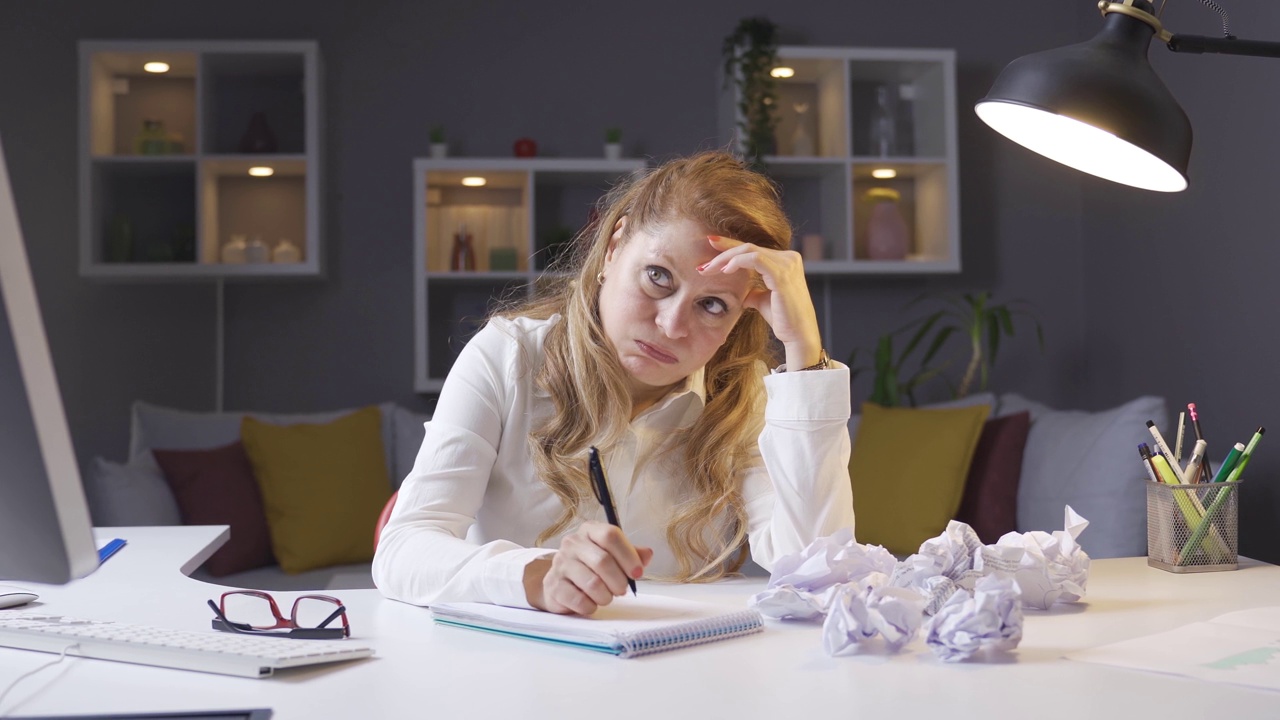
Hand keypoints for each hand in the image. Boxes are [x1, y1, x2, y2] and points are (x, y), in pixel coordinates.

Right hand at [524, 521, 653, 614]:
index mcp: (589, 531)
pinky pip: (579, 600)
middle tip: (621, 590)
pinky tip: (590, 603)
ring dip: (606, 596)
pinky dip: (591, 606)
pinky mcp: (553, 585)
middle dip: (619, 581)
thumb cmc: (591, 568)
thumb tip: (647, 554)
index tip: (637, 573)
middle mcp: (572, 543)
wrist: (560, 583)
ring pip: (592, 583)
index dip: (628, 555)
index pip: (610, 535)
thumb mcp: (613, 556)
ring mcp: (560, 564)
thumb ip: (632, 554)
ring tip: (605, 597)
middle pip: (603, 561)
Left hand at [699, 235, 822, 369]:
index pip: (753, 249)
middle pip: (749, 246)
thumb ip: (753, 290)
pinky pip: (755, 259)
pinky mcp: (782, 274)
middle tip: (703, 261)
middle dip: (723, 251)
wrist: (798, 336)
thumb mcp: (763, 300)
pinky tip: (725, 270)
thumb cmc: (783, 320)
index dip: (730, 246)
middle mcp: (789, 258)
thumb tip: (741, 292)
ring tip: (708, 269)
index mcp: (785, 261)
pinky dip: (737, 262)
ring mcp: (787, 264)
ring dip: (725, 258)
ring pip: (749, 250)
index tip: (710, 246)